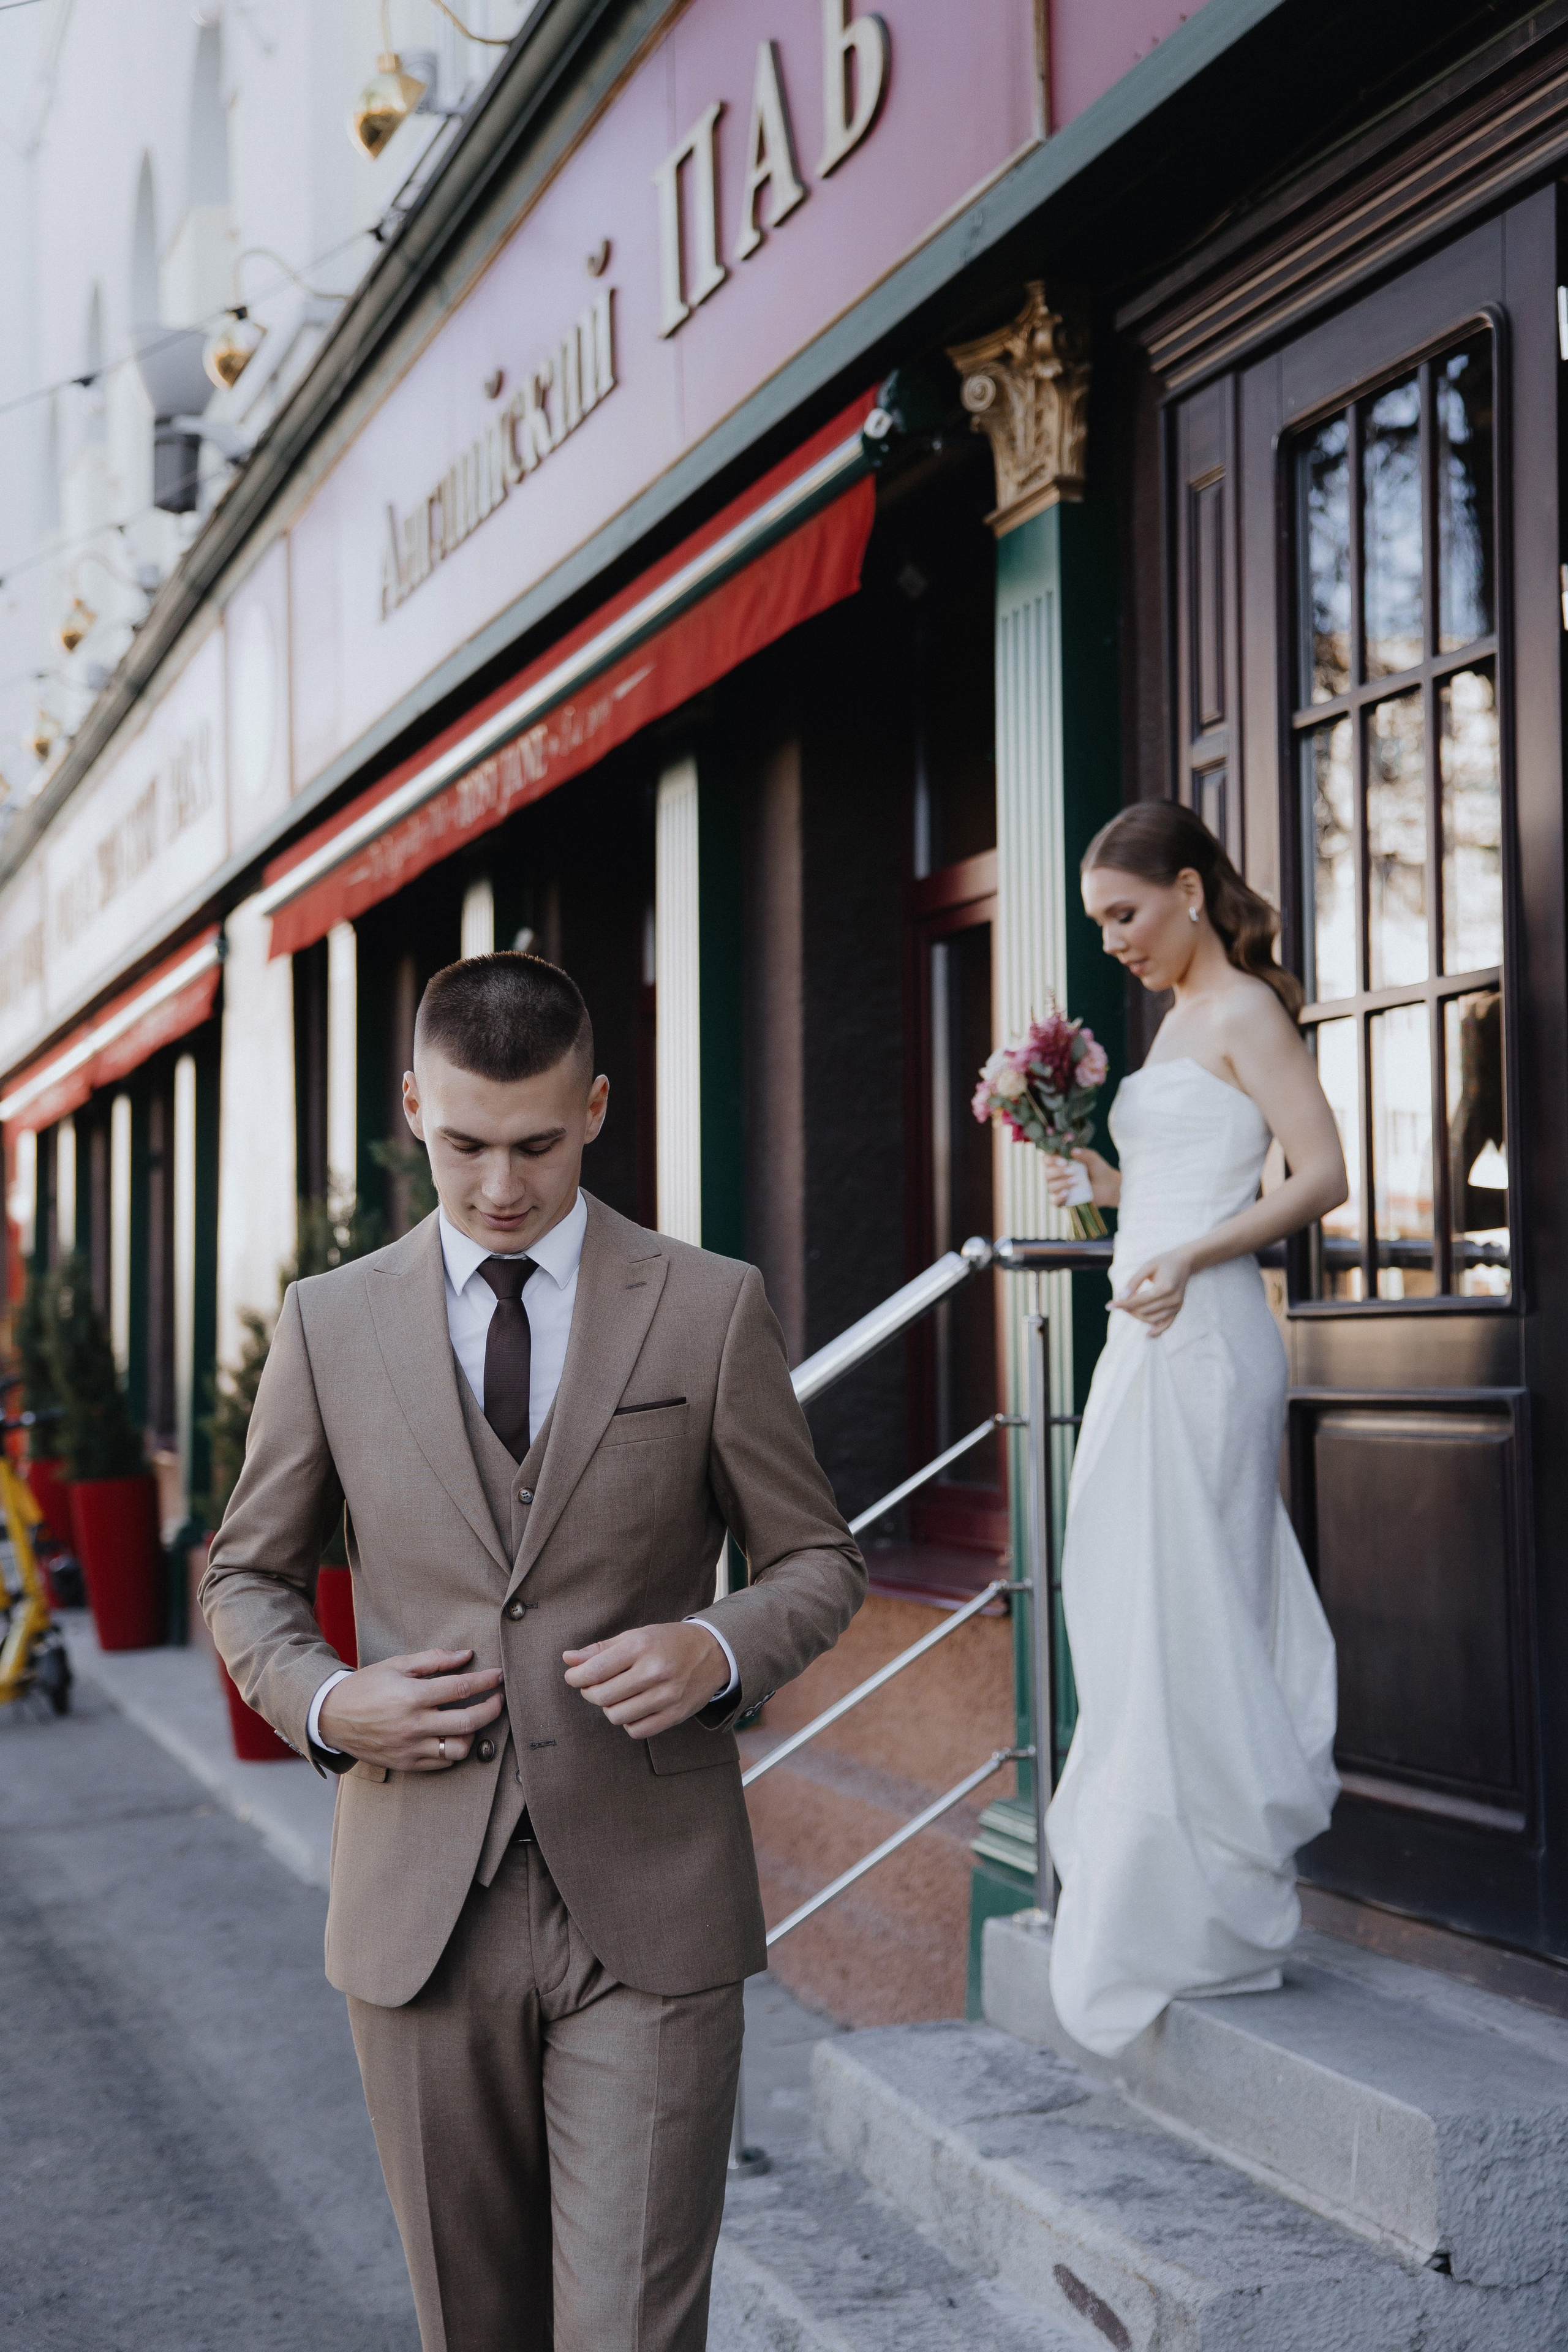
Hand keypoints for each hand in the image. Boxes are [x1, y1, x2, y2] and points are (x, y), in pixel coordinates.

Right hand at [317, 1647, 504, 1770]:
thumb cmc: (366, 1686)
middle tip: (499, 1698)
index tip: (498, 1675)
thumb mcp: (397, 1664)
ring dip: (474, 1734)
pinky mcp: (406, 1763)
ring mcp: (410, 1748)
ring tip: (474, 1720)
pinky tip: (454, 1735)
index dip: (486, 1681)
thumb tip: (466, 1655)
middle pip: (468, 1721)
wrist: (332, 1717)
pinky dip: (454, 1750)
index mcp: (411, 1696)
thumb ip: (433, 1659)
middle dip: (492, 1708)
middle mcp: (413, 1725)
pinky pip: (442, 1763)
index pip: (460, 1688)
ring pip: (459, 1749)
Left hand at [563, 1622, 729, 1738]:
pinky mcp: (676, 1714)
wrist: (713, 1652)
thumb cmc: (668, 1641)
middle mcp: (655, 1671)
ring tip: (616, 1696)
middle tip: (593, 1686)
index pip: (596, 1670)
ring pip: (617, 1716)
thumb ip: (600, 1649)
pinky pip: (637, 1730)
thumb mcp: (635, 1635)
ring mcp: (667, 1695)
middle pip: (603, 1696)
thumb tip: (568, 1659)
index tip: (573, 1676)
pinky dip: (628, 1722)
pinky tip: (633, 1708)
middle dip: (589, 1693)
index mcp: (642, 1646)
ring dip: (609, 1708)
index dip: (576, 1677)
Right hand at [1045, 1146, 1118, 1206]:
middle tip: (1071, 1171)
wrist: (1110, 1186)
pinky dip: (1059, 1197)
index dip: (1051, 1159)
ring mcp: (1060, 1189)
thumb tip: (1073, 1151)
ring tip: (1075, 1181)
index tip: (1063, 1160)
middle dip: (1057, 1172)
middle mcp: (1057, 1176)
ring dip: (1061, 1183)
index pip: (1047, 1160)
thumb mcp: (1093, 1158)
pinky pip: (1054, 1201)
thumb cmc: (1099, 1169)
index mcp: (1060, 1163)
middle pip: (1047, 1174)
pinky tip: (1067, 1193)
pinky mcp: (1065, 1201)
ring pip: (1050, 1187)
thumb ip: (1084, 1153)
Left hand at [1112, 1246, 1194, 1335]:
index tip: (1109, 1305)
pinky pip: (1167, 1324)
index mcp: (1166, 1287)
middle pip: (1145, 1311)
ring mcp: (1177, 1306)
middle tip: (1118, 1302)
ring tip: (1128, 1308)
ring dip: (1137, 1316)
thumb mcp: (1147, 1266)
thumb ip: (1134, 1281)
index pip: (1140, 1300)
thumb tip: (1122, 1297)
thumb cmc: (1163, 1262)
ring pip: (1152, 1319)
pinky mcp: (1178, 1310)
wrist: (1184, 1263)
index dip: (1123, 1303)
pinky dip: (1157, 1331)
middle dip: (1129, 1308)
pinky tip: (1147, 1335)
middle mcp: (1173, 1299)